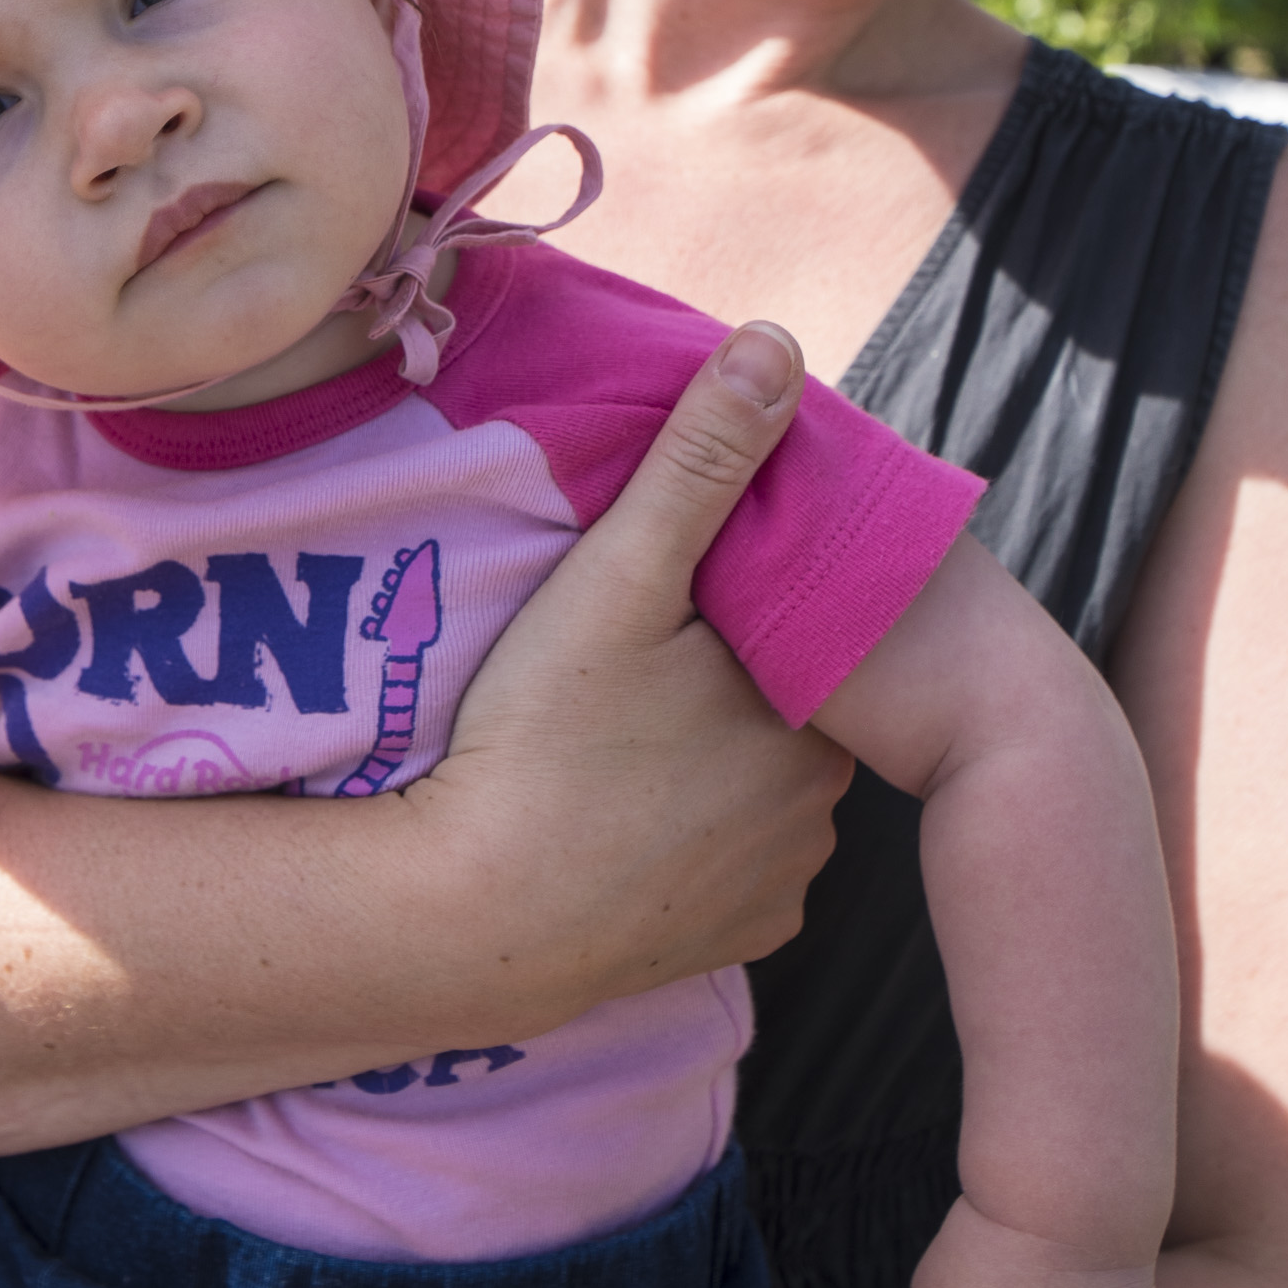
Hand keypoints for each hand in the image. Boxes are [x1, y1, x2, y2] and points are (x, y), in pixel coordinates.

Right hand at [434, 321, 852, 995]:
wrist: (465, 920)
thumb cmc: (536, 739)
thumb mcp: (615, 578)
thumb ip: (699, 463)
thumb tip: (776, 345)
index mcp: (808, 707)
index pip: (802, 629)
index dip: (742, 601)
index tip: (674, 598)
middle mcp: (821, 804)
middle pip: (786, 707)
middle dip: (732, 681)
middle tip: (631, 670)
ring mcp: (781, 884)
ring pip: (765, 789)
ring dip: (717, 763)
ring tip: (621, 742)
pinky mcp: (737, 942)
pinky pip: (736, 869)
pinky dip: (696, 843)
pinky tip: (628, 820)